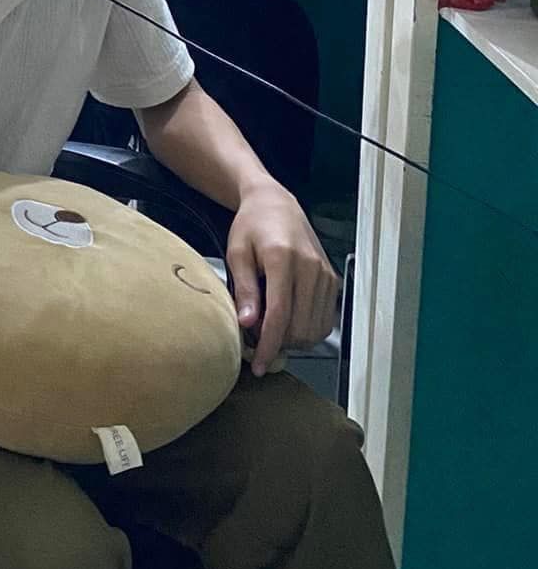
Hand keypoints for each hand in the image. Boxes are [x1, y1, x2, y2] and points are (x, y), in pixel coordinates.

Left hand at [226, 182, 338, 376]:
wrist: (275, 205)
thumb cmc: (251, 227)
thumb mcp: (237, 253)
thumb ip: (245, 289)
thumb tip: (248, 325)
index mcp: (283, 258)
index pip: (280, 315)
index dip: (269, 345)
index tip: (258, 363)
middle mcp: (310, 267)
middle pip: (299, 326)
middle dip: (278, 343)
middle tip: (257, 340)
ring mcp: (325, 275)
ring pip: (314, 329)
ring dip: (293, 339)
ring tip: (271, 327)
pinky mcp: (332, 280)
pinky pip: (324, 320)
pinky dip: (307, 330)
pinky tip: (289, 320)